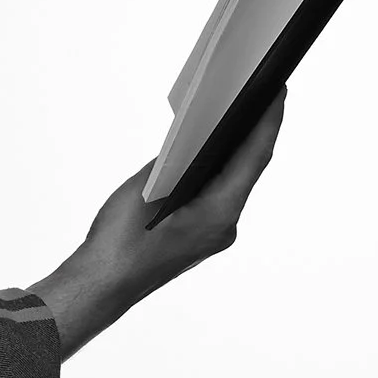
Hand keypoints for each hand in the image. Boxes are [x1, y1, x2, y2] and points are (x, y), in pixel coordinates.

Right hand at [36, 90, 285, 357]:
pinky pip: (214, 197)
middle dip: (253, 133)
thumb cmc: (117, 245)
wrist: (100, 287)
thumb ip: (171, 163)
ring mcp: (212, 234)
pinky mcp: (198, 237)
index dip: (267, 121)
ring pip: (230, 184)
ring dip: (232, 154)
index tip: (277, 90)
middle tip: (259, 94)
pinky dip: (214, 174)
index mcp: (218, 213)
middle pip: (246, 170)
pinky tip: (204, 155)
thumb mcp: (143, 190)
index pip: (252, 158)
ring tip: (234, 118)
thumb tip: (188, 143)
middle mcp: (224, 225)